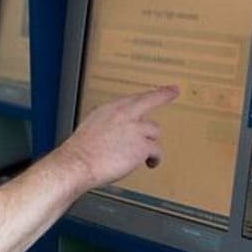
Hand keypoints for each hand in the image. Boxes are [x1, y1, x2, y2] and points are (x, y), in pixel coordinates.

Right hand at [56, 86, 178, 191]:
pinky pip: (156, 151)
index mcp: (110, 109)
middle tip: (173, 91)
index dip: (149, 93)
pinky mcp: (142, 146)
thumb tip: (120, 132)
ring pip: (154, 132)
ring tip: (145, 156)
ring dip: (150, 143)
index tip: (161, 88)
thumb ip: (110, 125)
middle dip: (164, 95)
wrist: (78, 163)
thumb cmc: (81, 152)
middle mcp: (124, 115)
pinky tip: (149, 164)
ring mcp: (135, 129)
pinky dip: (153, 159)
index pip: (133, 98)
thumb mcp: (92, 128)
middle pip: (150, 100)